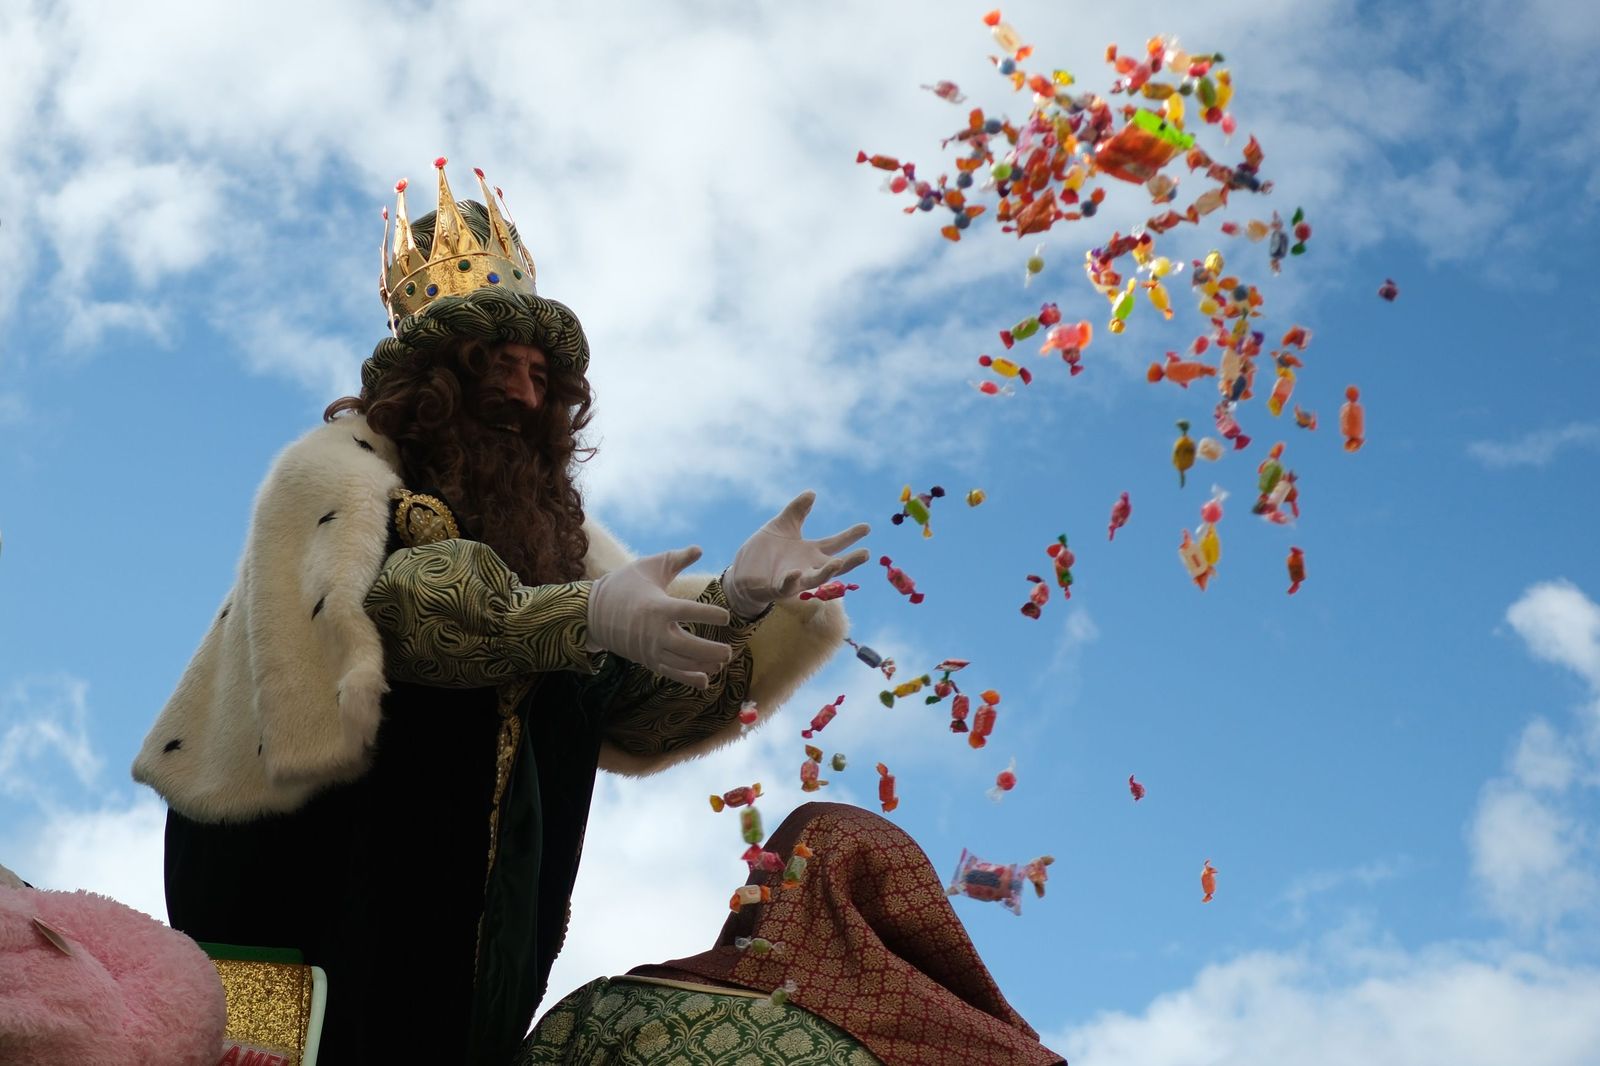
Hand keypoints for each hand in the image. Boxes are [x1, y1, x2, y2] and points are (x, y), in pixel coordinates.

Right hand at [587, 546, 732, 688]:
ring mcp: (650, 648)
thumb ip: (676, 559)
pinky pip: (670, 672)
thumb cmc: (624, 584)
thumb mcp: (649, 566)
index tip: (727, 617)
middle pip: (688, 646)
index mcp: (658, 606)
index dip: (709, 614)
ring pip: (681, 663)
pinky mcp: (646, 659)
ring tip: (722, 663)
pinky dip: (687, 678)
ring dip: (703, 665)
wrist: (593, 611)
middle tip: (730, 651)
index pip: (689, 612)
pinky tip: (705, 681)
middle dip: (711, 651)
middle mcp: (654, 631)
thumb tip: (700, 548)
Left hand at [724, 491, 870, 618]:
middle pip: (834, 565)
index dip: (851, 536)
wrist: (742, 571)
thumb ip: (797, 511)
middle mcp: (807, 566)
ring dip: (827, 572)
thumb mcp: (782, 525)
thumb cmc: (764, 551)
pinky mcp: (776, 587)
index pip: (835, 544)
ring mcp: (794, 578)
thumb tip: (812, 493)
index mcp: (810, 552)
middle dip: (850, 561)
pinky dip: (791, 580)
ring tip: (838, 563)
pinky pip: (786, 586)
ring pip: (815, 579)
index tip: (867, 527)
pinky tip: (795, 572)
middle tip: (866, 554)